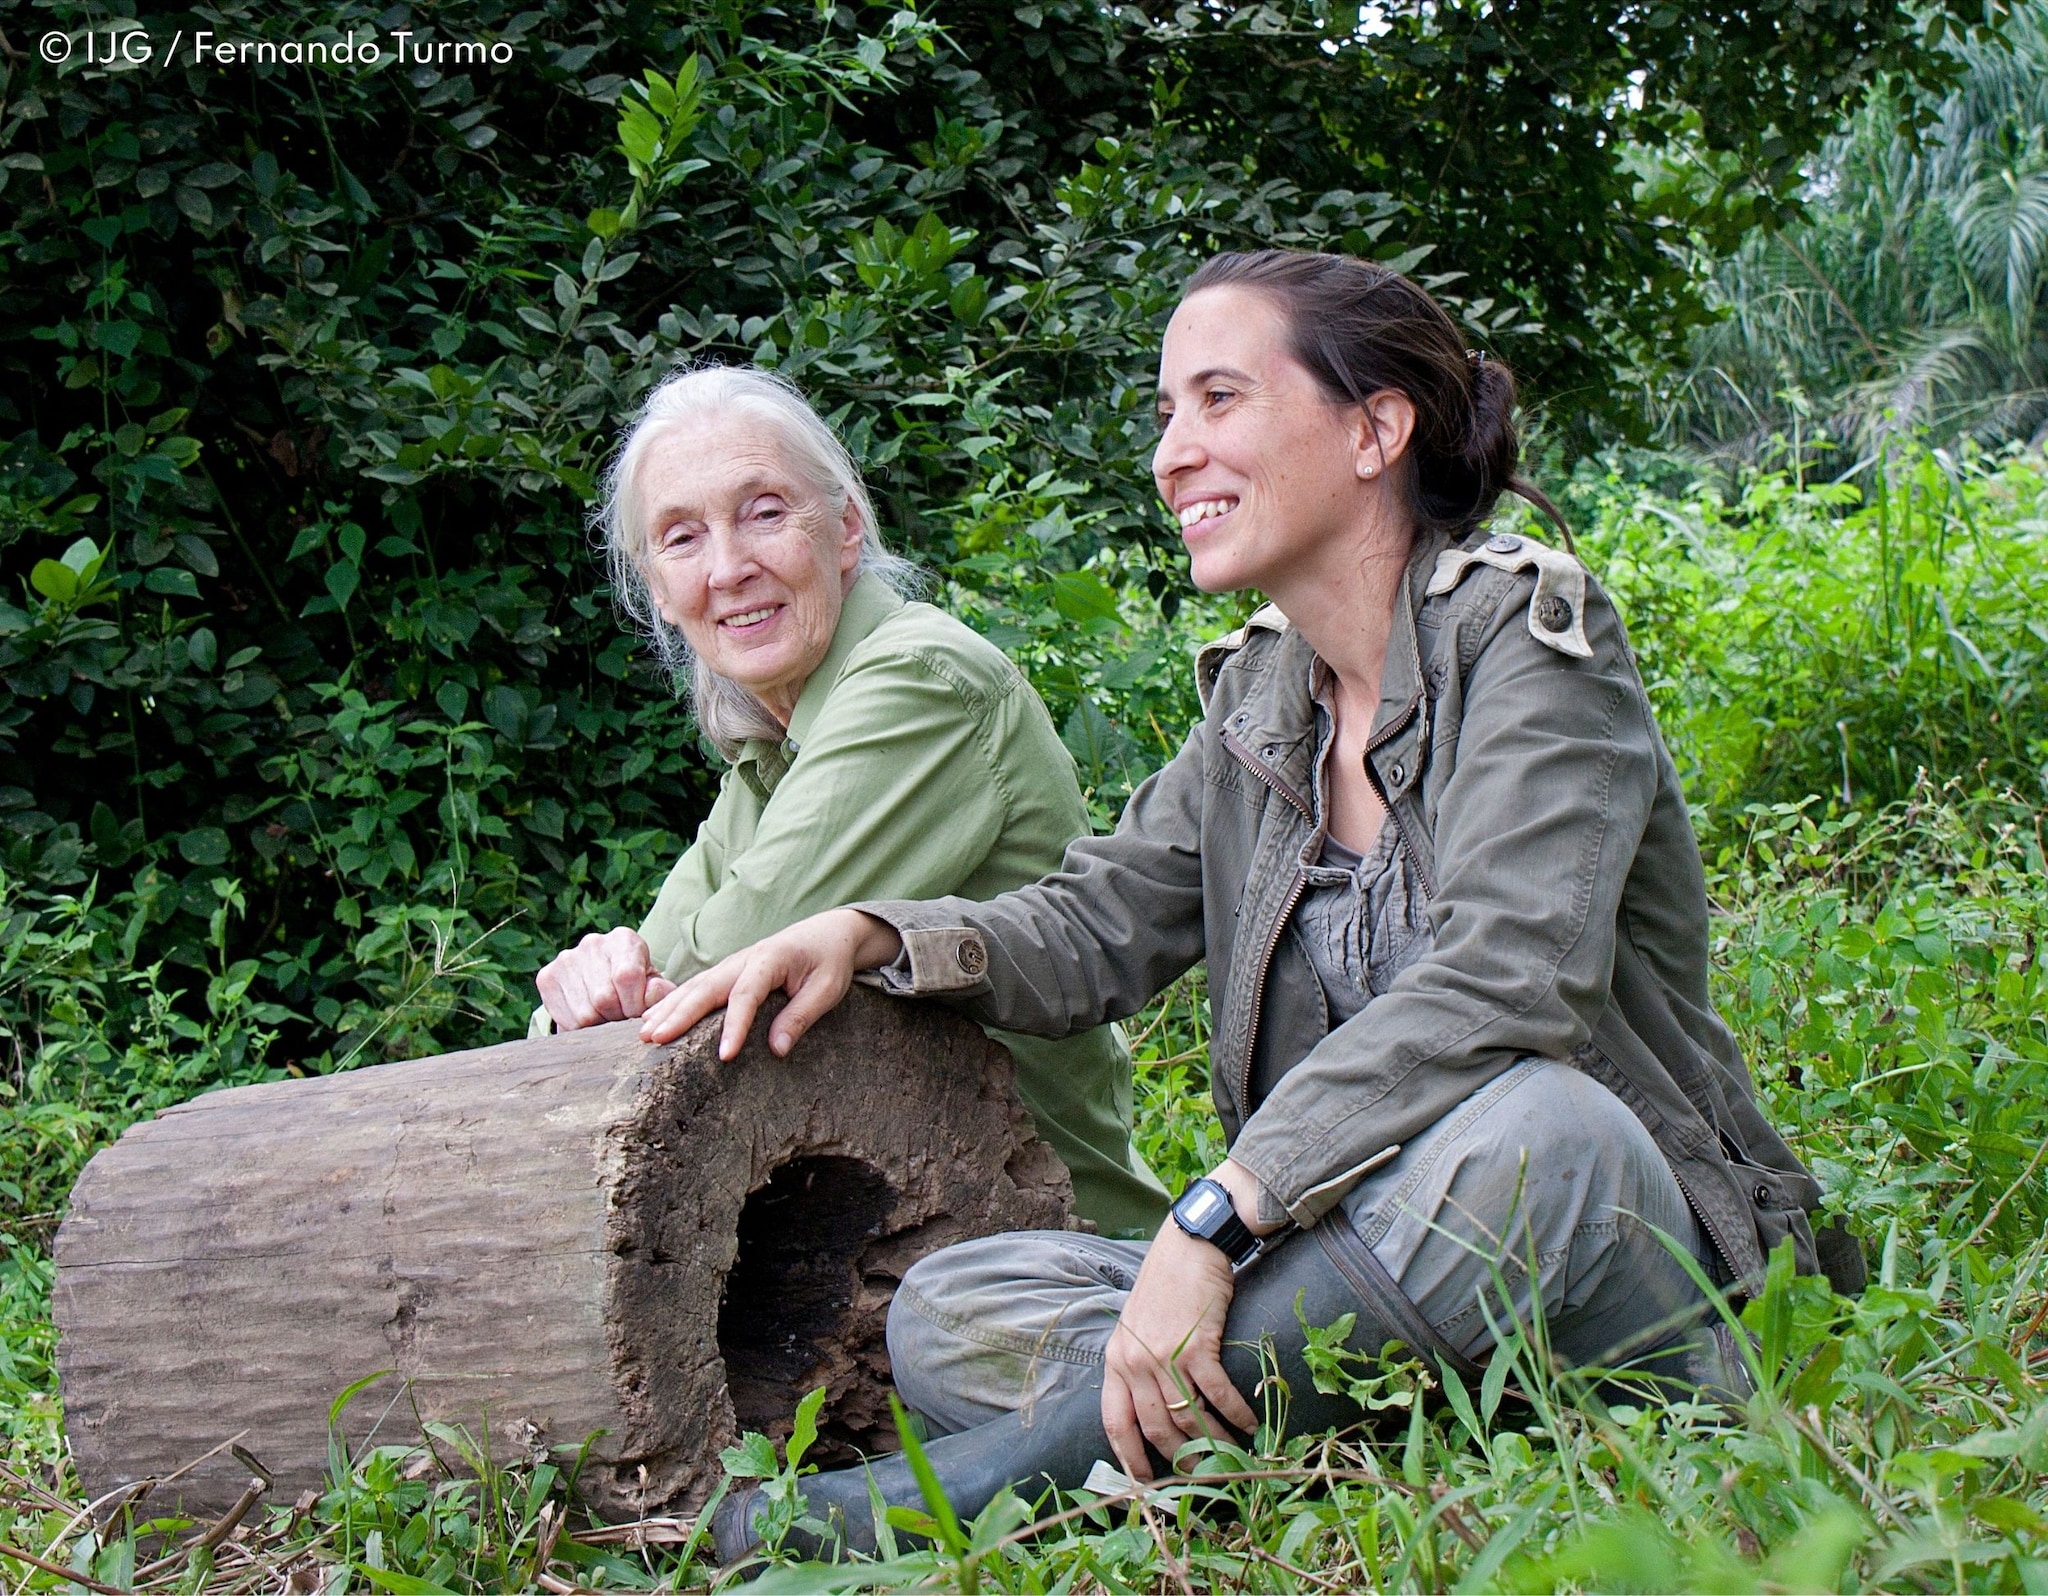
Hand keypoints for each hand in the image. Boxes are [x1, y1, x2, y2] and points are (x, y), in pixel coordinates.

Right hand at [537, 928, 675, 1031]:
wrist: (607, 983)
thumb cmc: (638, 988)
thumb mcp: (656, 989)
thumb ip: (661, 993)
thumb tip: (651, 993)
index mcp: (624, 940)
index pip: (626, 977)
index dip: (634, 1005)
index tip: (637, 1013)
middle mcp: (592, 944)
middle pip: (603, 998)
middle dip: (616, 1018)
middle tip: (621, 1018)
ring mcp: (566, 959)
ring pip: (583, 1013)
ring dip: (598, 1025)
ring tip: (606, 1017)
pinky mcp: (546, 977)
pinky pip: (563, 1018)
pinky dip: (578, 1028)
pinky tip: (588, 1018)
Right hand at [637, 908, 902, 1055]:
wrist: (828, 933)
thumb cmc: (829, 962)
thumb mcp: (827, 990)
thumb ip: (801, 1017)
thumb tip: (776, 1051)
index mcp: (770, 960)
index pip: (746, 996)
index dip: (734, 1026)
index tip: (724, 1056)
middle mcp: (744, 960)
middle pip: (706, 988)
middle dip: (679, 1014)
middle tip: (655, 1040)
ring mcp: (732, 964)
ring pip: (695, 987)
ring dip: (668, 1009)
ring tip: (644, 1034)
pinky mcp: (727, 973)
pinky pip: (697, 988)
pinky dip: (674, 1003)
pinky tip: (654, 1019)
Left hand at [1101, 1222, 1257, 1480]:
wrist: (1189, 1245)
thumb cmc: (1168, 1285)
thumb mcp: (1139, 1326)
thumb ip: (1139, 1363)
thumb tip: (1159, 1407)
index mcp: (1116, 1359)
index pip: (1115, 1420)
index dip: (1130, 1456)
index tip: (1146, 1481)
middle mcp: (1134, 1361)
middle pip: (1156, 1428)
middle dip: (1182, 1457)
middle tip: (1204, 1474)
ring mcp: (1163, 1354)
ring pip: (1188, 1416)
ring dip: (1214, 1441)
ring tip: (1232, 1454)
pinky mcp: (1195, 1345)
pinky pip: (1216, 1393)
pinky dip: (1235, 1413)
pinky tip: (1249, 1423)